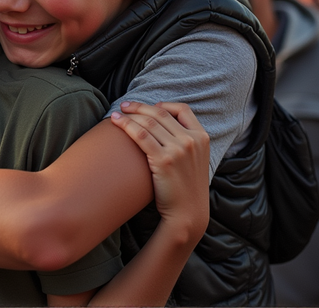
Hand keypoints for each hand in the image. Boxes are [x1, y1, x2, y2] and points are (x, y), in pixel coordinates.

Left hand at [110, 101, 209, 244]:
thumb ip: (186, 142)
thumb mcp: (195, 160)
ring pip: (149, 123)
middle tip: (125, 105)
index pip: (183, 109)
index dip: (164, 105)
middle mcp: (191, 140)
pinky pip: (141, 136)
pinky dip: (126, 125)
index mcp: (202, 137)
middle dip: (140, 107)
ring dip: (130, 114)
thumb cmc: (186, 188)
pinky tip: (116, 122)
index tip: (150, 108)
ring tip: (116, 114)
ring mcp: (178, 150)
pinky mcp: (164, 161)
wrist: (188, 213)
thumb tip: (164, 128)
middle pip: (161, 113)